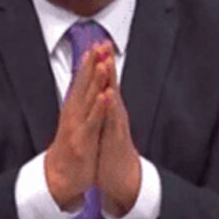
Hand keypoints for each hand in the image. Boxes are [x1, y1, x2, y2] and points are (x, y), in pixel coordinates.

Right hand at [45, 42, 110, 210]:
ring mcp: (77, 126)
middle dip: (92, 63)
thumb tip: (84, 84)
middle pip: (84, 84)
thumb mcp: (74, 121)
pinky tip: (106, 96)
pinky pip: (93, 122)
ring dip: (95, 81)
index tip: (96, 43)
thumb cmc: (70, 147)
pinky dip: (99, 109)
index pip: (82, 80)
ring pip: (88, 99)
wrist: (59, 178)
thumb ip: (80, 102)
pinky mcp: (83, 140)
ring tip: (103, 63)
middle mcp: (74, 113)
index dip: (89, 61)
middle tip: (99, 44)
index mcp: (73, 108)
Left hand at [95, 49, 140, 217]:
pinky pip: (113, 121)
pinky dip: (111, 107)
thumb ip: (104, 105)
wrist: (122, 177)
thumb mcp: (106, 123)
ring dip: (111, 80)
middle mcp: (115, 113)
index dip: (101, 61)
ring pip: (114, 98)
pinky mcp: (117, 138)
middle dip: (108, 63)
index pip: (105, 80)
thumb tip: (101, 88)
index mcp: (110, 108)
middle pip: (112, 83)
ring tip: (108, 61)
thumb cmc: (111, 148)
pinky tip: (109, 95)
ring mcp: (117, 124)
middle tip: (104, 42)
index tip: (97, 42)